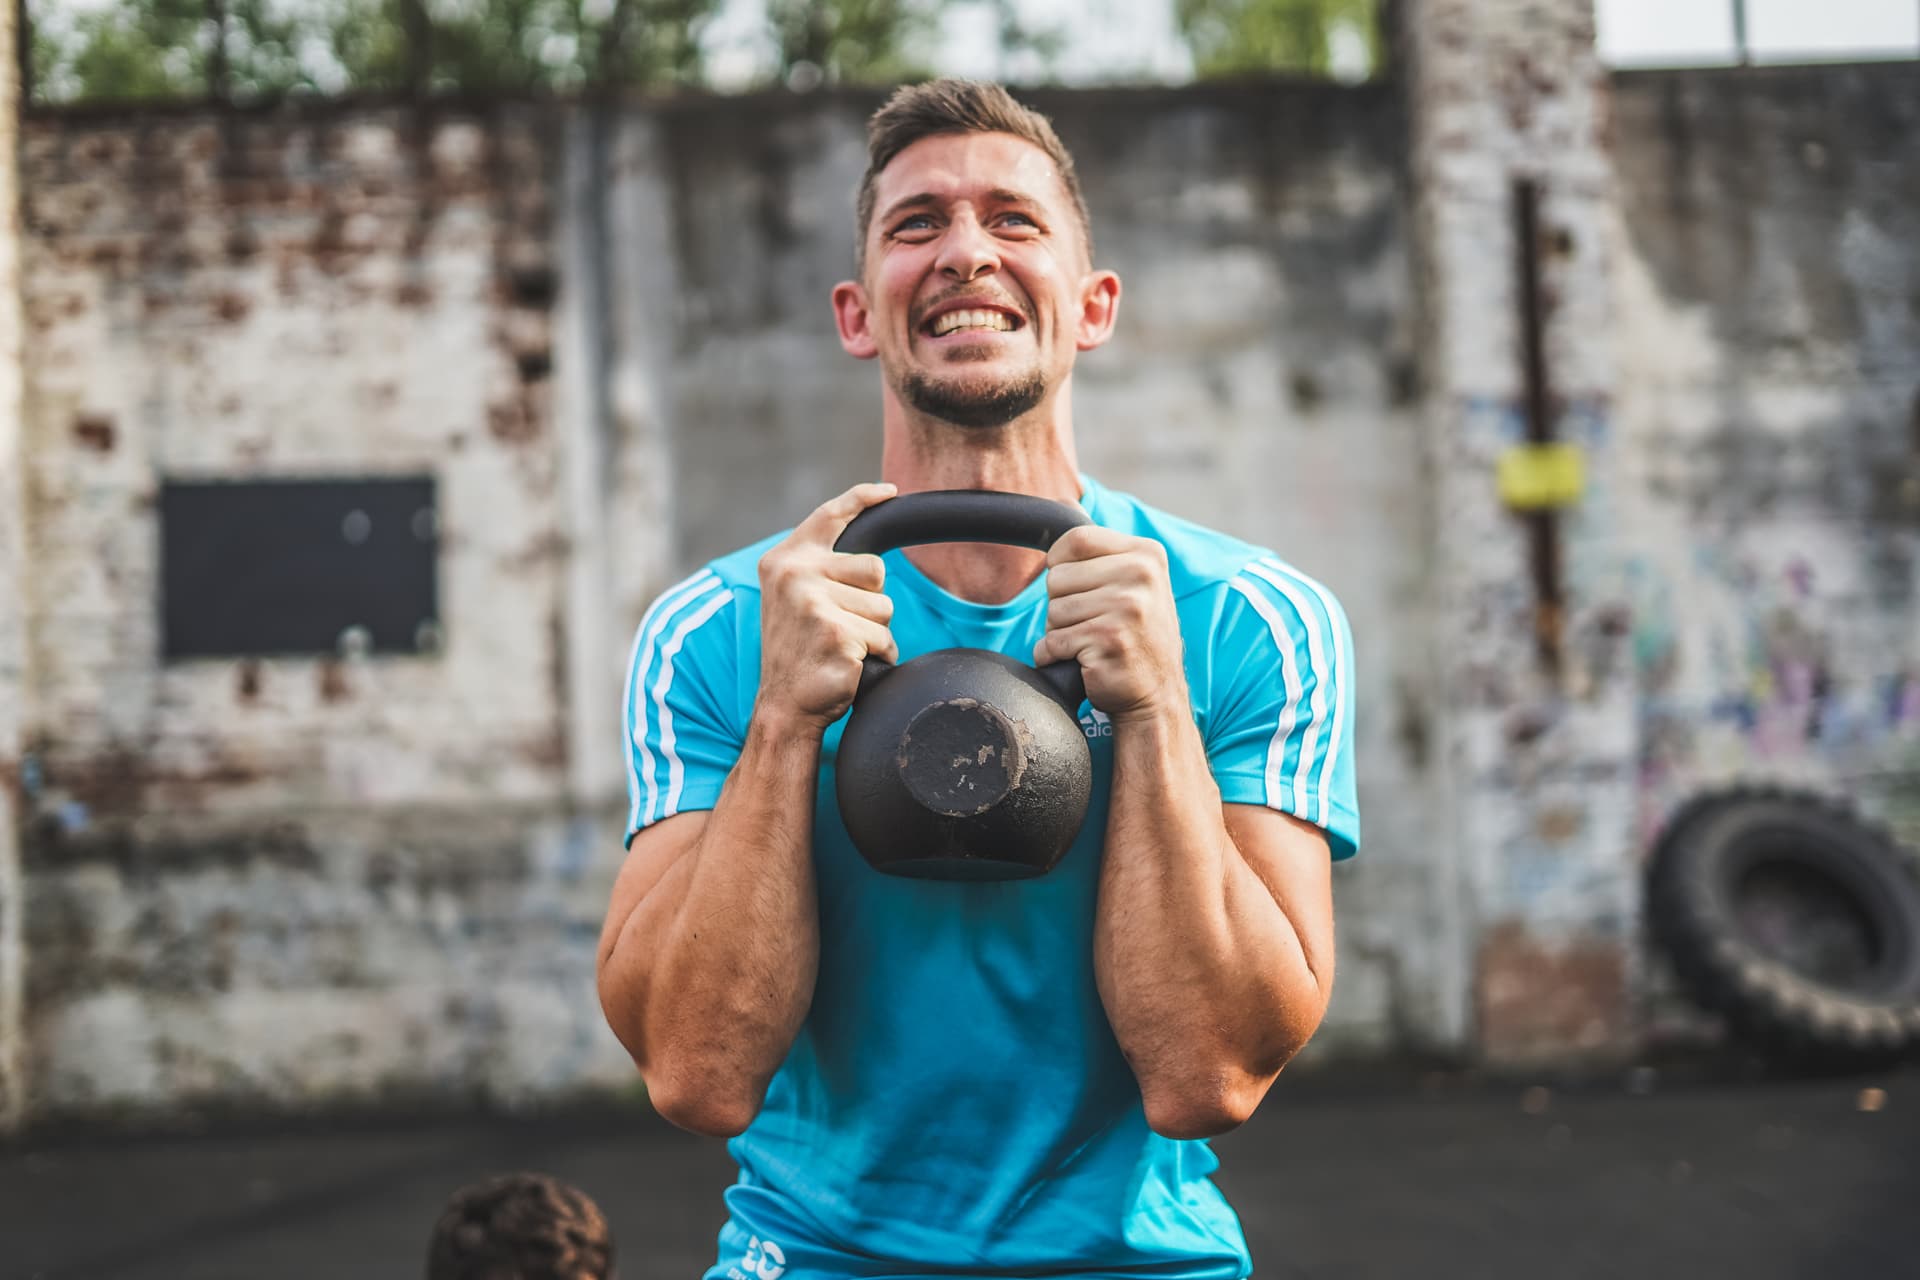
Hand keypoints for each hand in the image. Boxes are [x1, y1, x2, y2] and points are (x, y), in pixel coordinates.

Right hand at [755, 482, 898, 731]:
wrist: (783, 706)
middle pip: (875, 568)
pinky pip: (884, 637)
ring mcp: (814, 602)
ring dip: (875, 632)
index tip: (889, 492)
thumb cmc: (797, 653)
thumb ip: (818, 569)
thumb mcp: (794, 598)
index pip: (830, 516)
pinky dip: (878, 655)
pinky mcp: (836, 632)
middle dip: (871, 601)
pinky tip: (849, 665)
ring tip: (843, 648)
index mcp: (784, 561)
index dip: (862, 499)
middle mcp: (795, 574)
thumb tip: (865, 552)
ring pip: (884, 606)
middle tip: (841, 626)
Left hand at [1032, 526, 1187, 724]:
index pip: (1077, 539)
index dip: (1061, 563)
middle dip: (1062, 604)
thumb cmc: (1137, 636)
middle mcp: (1141, 576)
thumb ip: (1103, 554)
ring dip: (1061, 632)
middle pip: (1057, 577)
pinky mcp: (1108, 639)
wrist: (1158, 694)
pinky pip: (1053, 641)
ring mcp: (1127, 608)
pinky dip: (1056, 656)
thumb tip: (1058, 514)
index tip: (1077, 587)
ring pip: (1053, 610)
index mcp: (1147, 554)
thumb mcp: (1137, 583)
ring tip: (1093, 642)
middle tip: (1094, 623)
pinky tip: (1085, 661)